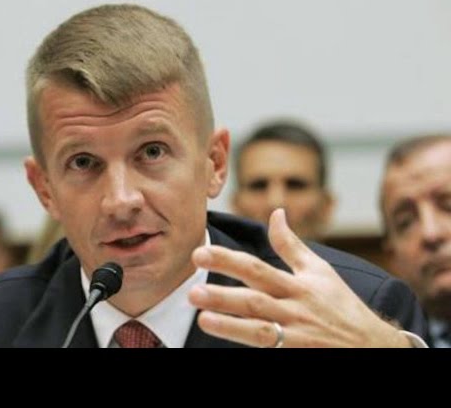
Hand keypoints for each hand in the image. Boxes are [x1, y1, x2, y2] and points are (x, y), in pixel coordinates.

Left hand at [188, 209, 410, 347]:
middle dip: (223, 296)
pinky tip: (227, 342)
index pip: (256, 268)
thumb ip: (291, 244)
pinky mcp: (297, 354)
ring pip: (260, 331)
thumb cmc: (342, 305)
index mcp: (296, 285)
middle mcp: (295, 309)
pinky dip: (250, 345)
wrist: (375, 346)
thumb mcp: (319, 270)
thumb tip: (275, 212)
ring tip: (202, 319)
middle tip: (193, 291)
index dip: (227, 261)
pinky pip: (272, 350)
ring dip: (231, 326)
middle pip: (255, 300)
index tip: (200, 254)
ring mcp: (297, 337)